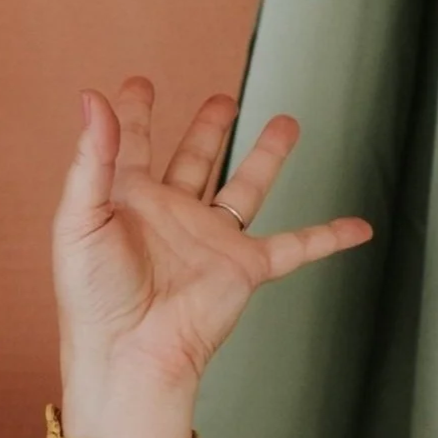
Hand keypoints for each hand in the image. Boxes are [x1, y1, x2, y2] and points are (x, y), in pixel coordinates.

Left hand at [50, 77, 371, 437]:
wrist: (130, 353)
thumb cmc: (93, 296)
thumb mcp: (80, 217)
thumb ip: (92, 156)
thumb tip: (92, 98)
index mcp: (127, 199)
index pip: (131, 144)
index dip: (132, 114)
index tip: (138, 84)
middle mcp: (171, 214)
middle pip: (195, 158)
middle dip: (209, 128)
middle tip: (223, 100)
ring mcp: (210, 239)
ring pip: (246, 187)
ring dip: (267, 157)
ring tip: (287, 123)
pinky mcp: (243, 267)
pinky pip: (295, 247)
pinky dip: (328, 237)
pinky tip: (357, 226)